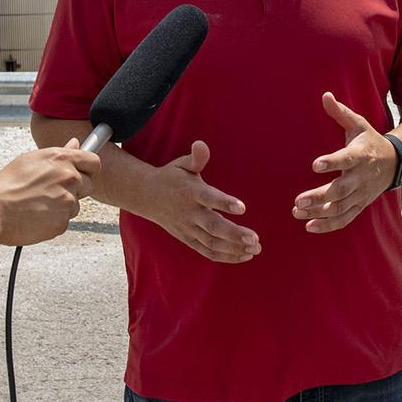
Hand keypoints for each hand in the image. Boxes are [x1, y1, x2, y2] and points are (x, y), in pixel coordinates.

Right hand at [0, 139, 98, 245]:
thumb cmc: (7, 185)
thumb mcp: (32, 159)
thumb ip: (60, 152)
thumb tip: (75, 144)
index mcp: (62, 159)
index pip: (94, 162)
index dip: (89, 168)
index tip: (83, 173)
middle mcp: (68, 178)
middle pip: (89, 185)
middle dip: (75, 189)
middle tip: (51, 191)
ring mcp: (67, 201)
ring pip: (76, 204)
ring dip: (63, 206)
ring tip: (39, 203)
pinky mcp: (62, 222)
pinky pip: (65, 220)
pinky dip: (54, 220)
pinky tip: (37, 215)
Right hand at [139, 141, 261, 262]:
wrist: (147, 197)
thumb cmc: (172, 177)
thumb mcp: (181, 164)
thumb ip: (196, 158)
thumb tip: (201, 144)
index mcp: (189, 192)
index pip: (208, 198)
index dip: (224, 203)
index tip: (242, 207)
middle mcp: (189, 213)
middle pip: (212, 226)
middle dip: (234, 234)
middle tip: (255, 239)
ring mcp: (188, 229)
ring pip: (211, 243)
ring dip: (234, 249)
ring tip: (255, 249)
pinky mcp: (188, 239)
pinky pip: (207, 251)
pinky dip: (225, 256)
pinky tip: (244, 256)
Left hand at [294, 92, 394, 232]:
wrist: (394, 163)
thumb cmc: (370, 141)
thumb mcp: (359, 124)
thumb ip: (340, 112)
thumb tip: (325, 95)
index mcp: (361, 155)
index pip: (346, 159)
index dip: (332, 162)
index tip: (315, 165)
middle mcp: (361, 177)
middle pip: (341, 190)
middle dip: (319, 196)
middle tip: (298, 200)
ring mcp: (361, 194)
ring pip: (340, 207)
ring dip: (319, 212)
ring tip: (297, 211)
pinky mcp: (360, 205)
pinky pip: (345, 218)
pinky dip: (328, 225)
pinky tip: (309, 226)